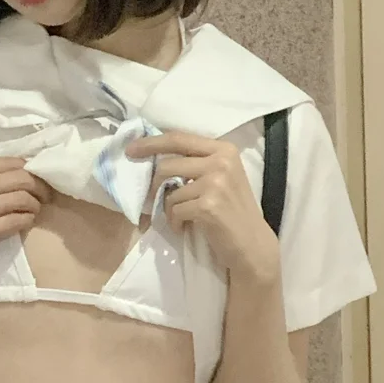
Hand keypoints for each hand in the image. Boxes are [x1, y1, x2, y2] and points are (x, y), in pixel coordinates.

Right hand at [0, 156, 50, 281]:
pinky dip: (27, 220)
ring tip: (35, 210)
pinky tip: (26, 222)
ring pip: (21, 199)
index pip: (11, 162)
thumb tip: (27, 171)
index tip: (41, 180)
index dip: (33, 170)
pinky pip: (15, 221)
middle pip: (21, 178)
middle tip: (46, 196)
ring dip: (35, 205)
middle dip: (40, 187)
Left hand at [125, 131, 280, 283]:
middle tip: (158, 200)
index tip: (131, 149)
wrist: (252, 244)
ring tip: (182, 218)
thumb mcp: (221, 177)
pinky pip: (174, 210)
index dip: (151, 143)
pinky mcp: (208, 205)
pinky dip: (175, 222)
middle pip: (168, 165)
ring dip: (169, 209)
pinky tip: (185, 227)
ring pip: (170, 191)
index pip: (179, 139)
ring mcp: (216, 183)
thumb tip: (156, 157)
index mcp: (224, 150)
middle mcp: (221, 162)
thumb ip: (197, 163)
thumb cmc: (233, 211)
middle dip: (157, 186)